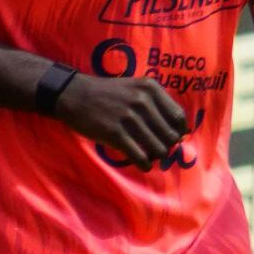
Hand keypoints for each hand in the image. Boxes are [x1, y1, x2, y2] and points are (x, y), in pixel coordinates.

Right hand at [51, 71, 186, 168]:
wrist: (73, 95)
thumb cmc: (108, 94)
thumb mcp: (136, 88)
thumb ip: (157, 104)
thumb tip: (180, 132)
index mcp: (150, 89)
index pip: (178, 117)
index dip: (179, 131)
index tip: (176, 139)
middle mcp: (142, 101)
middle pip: (170, 135)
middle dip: (167, 146)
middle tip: (160, 150)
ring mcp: (128, 117)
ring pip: (157, 148)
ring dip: (156, 157)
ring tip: (150, 157)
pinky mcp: (114, 133)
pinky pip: (139, 156)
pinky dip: (144, 164)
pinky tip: (142, 165)